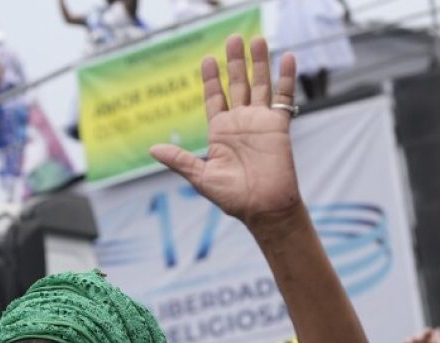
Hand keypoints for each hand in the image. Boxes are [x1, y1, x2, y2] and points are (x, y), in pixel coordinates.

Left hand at [151, 36, 299, 226]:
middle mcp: (240, 123)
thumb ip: (180, 160)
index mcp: (220, 133)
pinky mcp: (279, 125)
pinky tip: (287, 57)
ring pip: (260, 85)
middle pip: (237, 84)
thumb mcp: (201, 177)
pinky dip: (286, 77)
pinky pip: (283, 96)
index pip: (214, 98)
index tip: (207, 59)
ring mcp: (260, 122)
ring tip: (256, 39)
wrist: (263, 208)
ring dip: (259, 62)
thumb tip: (152, 150)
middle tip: (232, 38)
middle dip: (235, 62)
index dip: (211, 79)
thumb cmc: (232, 198)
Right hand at [400, 329, 439, 342]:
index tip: (436, 338)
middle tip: (427, 333)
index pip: (436, 336)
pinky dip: (408, 340)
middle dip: (426, 332)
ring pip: (416, 335)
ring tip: (418, 340)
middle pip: (426, 333)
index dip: (437, 335)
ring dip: (418, 335)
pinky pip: (407, 341)